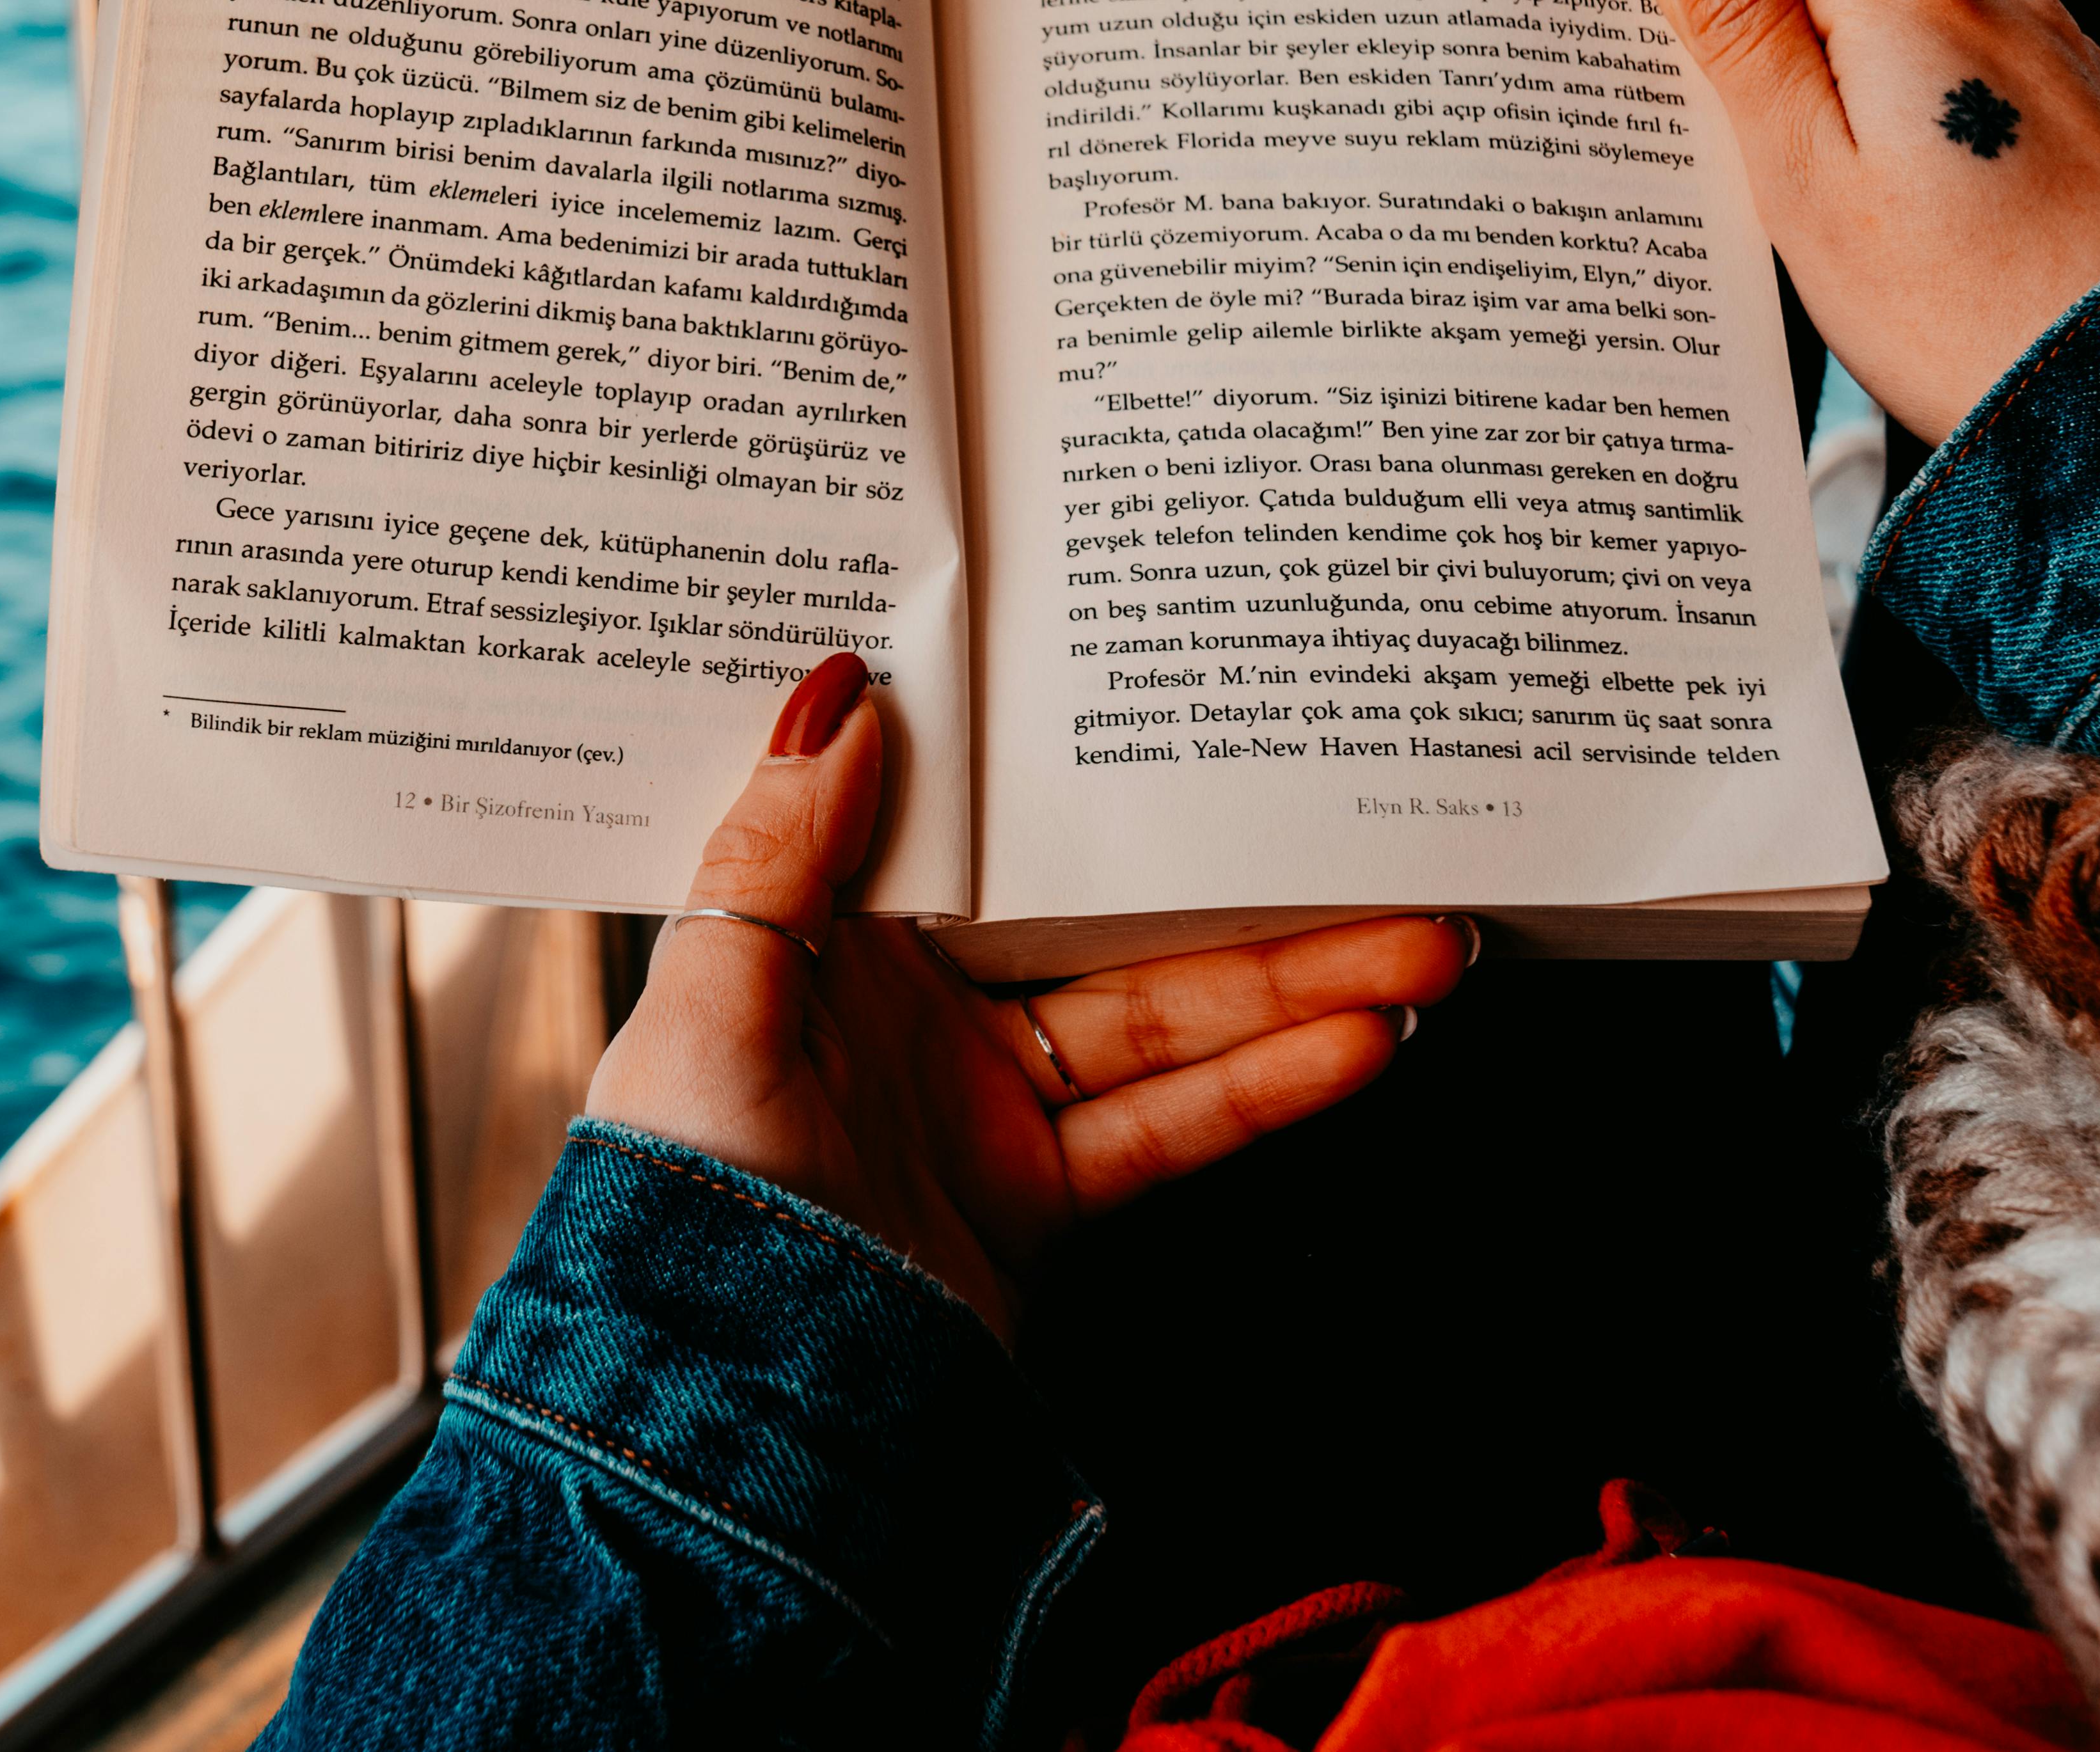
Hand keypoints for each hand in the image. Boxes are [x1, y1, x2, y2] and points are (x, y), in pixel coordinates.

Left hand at [582, 653, 1469, 1339]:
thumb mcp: (706, 996)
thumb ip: (778, 848)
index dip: (1072, 765)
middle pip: (1102, 918)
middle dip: (1239, 877)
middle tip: (1365, 825)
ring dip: (1295, 984)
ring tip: (1420, 945)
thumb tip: (844, 691)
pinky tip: (1355, 1045)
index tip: (1179, 700)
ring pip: (1164, 1019)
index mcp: (826, 936)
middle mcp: (913, 1009)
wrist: (718, 1408)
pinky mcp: (1036, 1197)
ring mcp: (984, 1103)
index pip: (973, 822)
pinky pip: (1167, 1125)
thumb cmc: (679, 1197)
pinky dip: (1263, 1088)